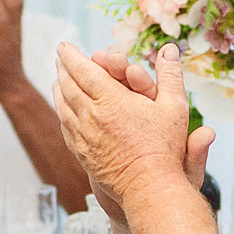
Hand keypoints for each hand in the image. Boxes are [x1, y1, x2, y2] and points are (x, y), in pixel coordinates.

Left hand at [0, 0, 29, 97]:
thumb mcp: (8, 41)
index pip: (17, 4)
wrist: (11, 89)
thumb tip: (5, 12)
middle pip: (13, 6)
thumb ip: (7, 26)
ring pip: (3, 19)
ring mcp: (7, 44)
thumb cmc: (6, 65)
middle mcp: (14, 34)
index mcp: (15, 30)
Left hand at [54, 42, 208, 211]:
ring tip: (58, 80)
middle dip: (62, 69)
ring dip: (59, 89)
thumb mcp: (175, 107)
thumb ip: (171, 75)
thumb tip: (170, 49)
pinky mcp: (81, 153)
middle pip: (68, 85)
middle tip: (60, 59)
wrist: (148, 187)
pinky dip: (61, 112)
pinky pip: (65, 126)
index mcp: (111, 99)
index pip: (83, 70)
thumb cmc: (164, 148)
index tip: (64, 46)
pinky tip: (63, 110)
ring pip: (62, 106)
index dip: (71, 56)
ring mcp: (83, 135)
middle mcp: (91, 115)